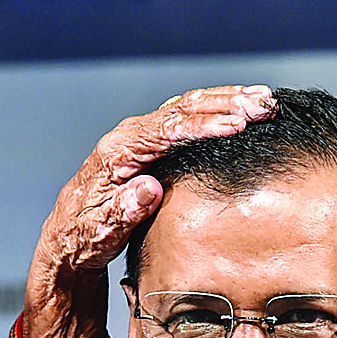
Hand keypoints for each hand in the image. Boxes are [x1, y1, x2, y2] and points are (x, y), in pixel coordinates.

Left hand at [21, 85, 276, 337]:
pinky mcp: (152, 144)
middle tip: (264, 105)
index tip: (236, 126)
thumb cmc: (84, 237)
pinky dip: (218, 110)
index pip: (165, 132)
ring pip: (189, 107)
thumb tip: (149, 189)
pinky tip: (245, 107)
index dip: (203, 127)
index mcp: (116, 152)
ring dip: (228, 101)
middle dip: (226, 105)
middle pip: (182, 110)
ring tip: (266, 100)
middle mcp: (129, 136)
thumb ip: (123, 211)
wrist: (70, 237)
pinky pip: (188, 117)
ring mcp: (141, 137)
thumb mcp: (100, 232)